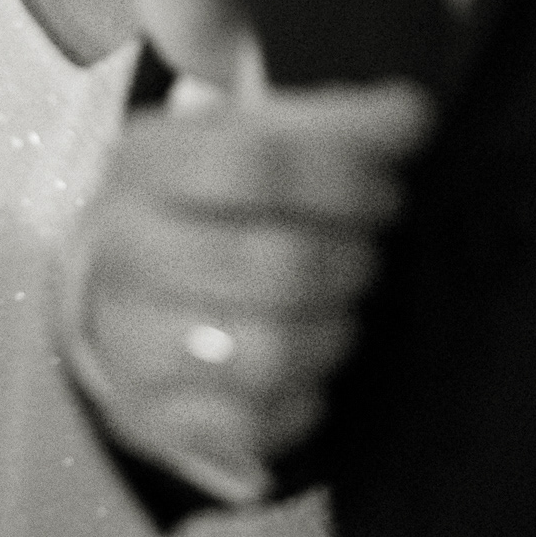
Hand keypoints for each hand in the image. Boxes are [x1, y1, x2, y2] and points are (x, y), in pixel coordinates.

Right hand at [57, 43, 432, 502]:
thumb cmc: (211, 206)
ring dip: (333, 333)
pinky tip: (305, 368)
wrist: (122, 292)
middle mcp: (126, 246)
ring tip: (340, 310)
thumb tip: (412, 113)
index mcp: (147, 160)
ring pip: (270, 353)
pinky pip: (253, 423)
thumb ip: (339, 124)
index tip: (387, 190)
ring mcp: (130, 336)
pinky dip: (300, 399)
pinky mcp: (151, 414)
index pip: (257, 161)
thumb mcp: (258, 142)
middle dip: (350, 263)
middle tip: (366, 254)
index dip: (343, 179)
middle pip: (275, 265)